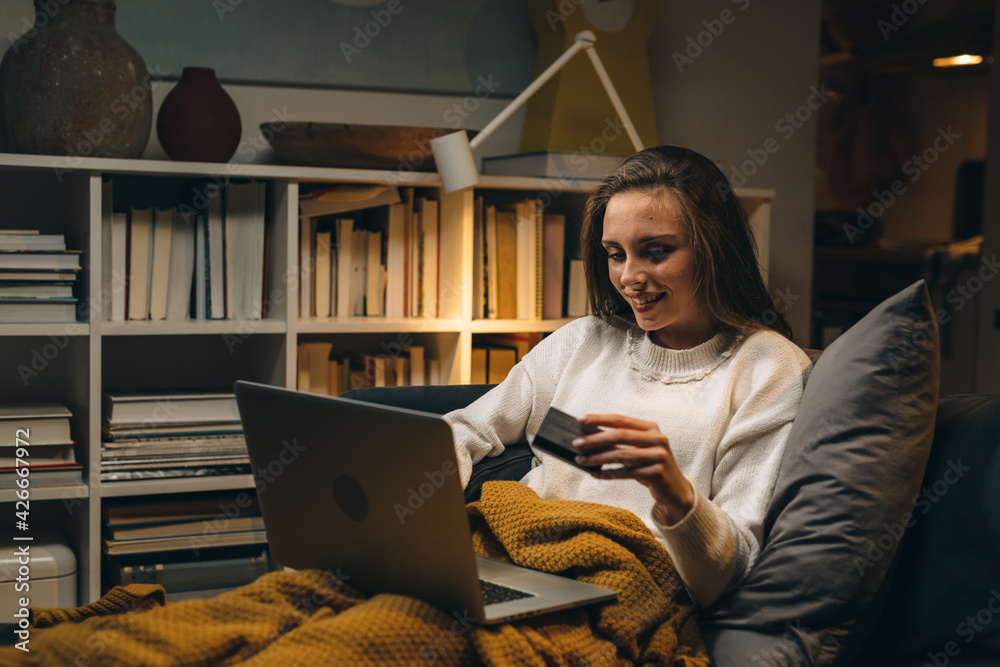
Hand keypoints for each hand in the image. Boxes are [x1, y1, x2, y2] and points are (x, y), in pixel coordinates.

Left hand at [573, 413, 694, 525]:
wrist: (674, 488)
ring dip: (598, 458)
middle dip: (595, 439)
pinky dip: (608, 474)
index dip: (600, 418)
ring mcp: (659, 455)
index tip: (580, 420)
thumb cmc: (649, 465)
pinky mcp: (657, 473)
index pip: (621, 419)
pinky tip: (594, 474)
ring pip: (622, 455)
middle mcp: (657, 438)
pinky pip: (626, 473)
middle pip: (620, 435)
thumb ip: (620, 442)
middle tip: (576, 443)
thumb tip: (587, 438)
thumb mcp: (638, 449)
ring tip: (580, 460)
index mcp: (650, 428)